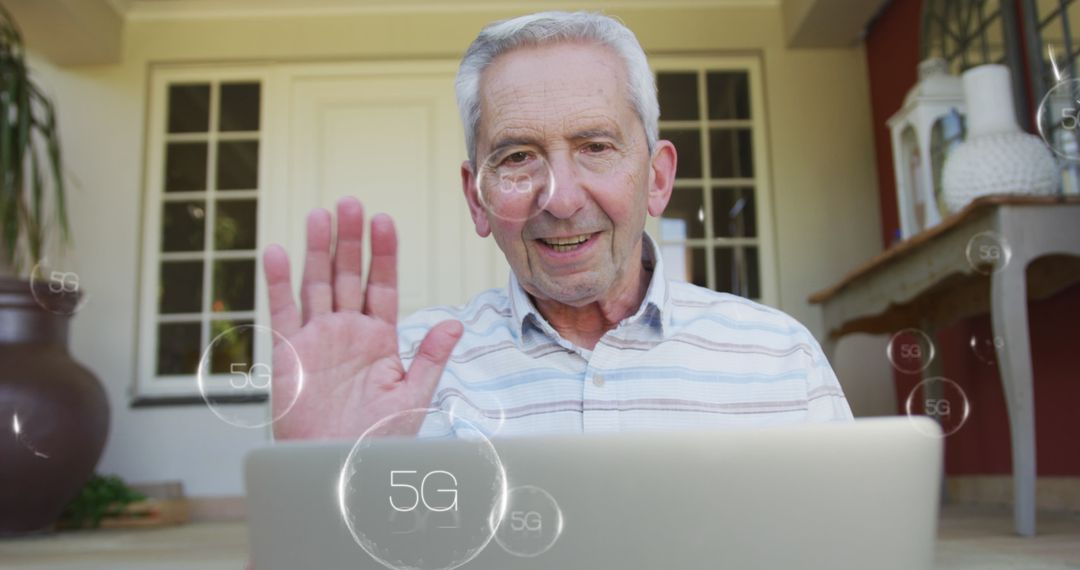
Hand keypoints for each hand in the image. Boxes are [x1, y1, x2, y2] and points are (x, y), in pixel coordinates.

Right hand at [262, 197, 462, 439]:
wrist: (337, 466)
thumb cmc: (376, 438)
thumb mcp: (412, 396)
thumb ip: (429, 357)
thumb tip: (455, 323)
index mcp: (378, 338)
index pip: (382, 285)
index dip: (383, 253)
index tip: (384, 221)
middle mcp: (347, 331)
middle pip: (348, 275)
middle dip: (350, 240)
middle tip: (350, 203)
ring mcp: (316, 339)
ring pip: (316, 284)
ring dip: (316, 250)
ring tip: (320, 214)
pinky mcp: (288, 353)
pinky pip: (281, 312)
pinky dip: (277, 283)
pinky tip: (278, 252)